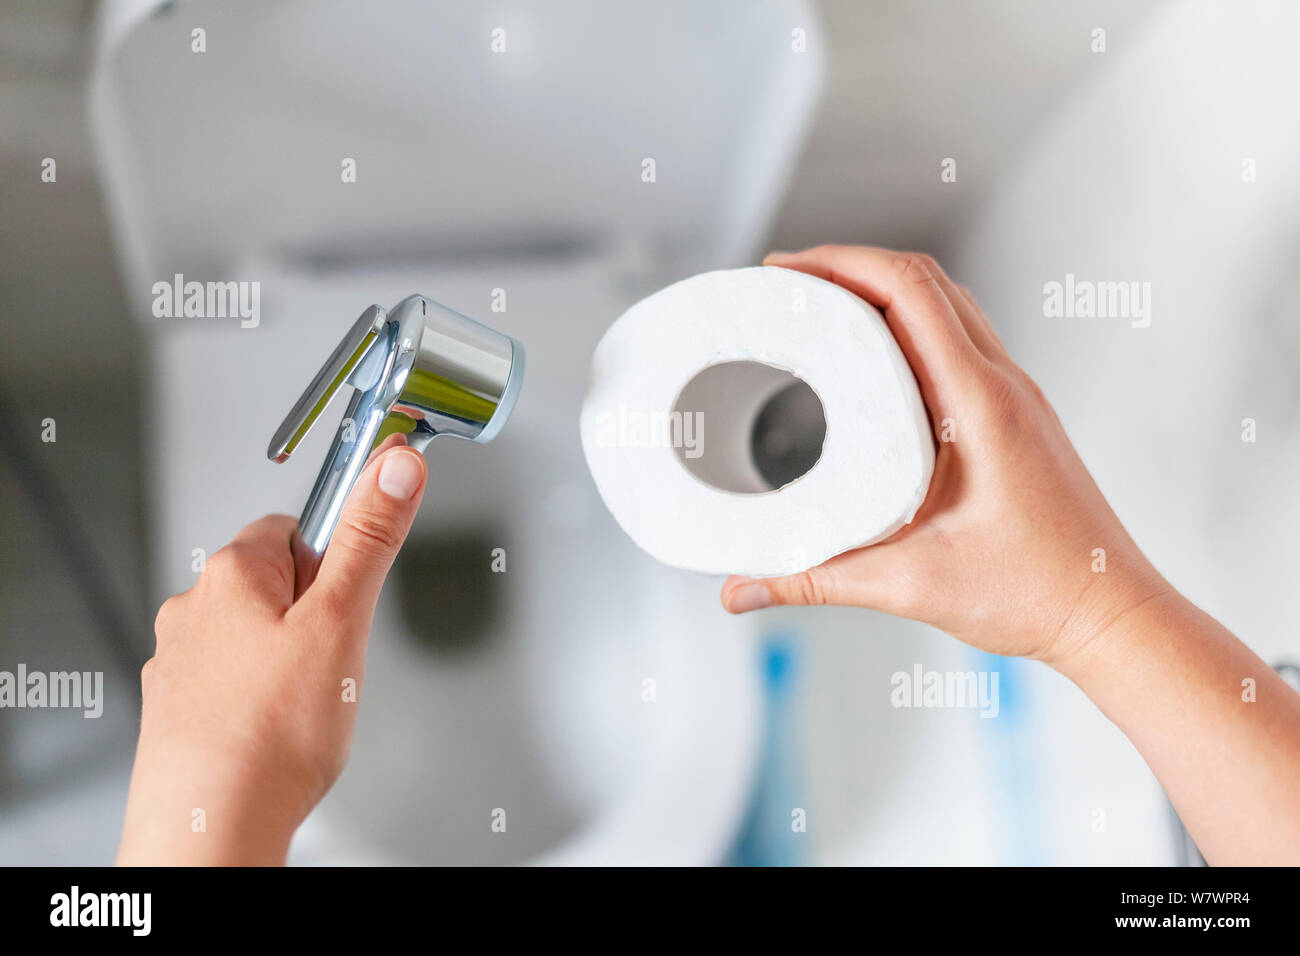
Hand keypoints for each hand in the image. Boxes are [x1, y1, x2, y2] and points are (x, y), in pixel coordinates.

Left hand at [117, 435, 426, 864]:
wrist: (211, 829)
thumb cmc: (269, 737)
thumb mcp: (342, 624)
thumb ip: (369, 540)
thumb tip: (393, 465)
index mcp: (231, 573)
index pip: (294, 526)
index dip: (335, 559)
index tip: (352, 591)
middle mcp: (192, 608)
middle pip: (276, 582)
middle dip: (314, 614)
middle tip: (335, 660)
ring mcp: (178, 661)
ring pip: (255, 636)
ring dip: (286, 658)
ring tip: (307, 704)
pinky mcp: (175, 708)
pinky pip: (232, 682)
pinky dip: (257, 697)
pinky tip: (277, 730)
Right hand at [721, 246, 1171, 665]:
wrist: (1111, 613)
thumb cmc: (1035, 594)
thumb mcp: (909, 585)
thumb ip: (813, 582)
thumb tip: (738, 590)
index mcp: (980, 404)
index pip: (908, 292)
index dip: (838, 264)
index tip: (782, 268)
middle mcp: (1003, 384)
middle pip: (925, 281)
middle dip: (849, 266)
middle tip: (786, 282)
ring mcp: (1015, 395)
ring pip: (947, 304)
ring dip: (883, 289)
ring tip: (820, 306)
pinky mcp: (1015, 415)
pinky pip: (960, 341)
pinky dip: (910, 325)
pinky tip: (873, 358)